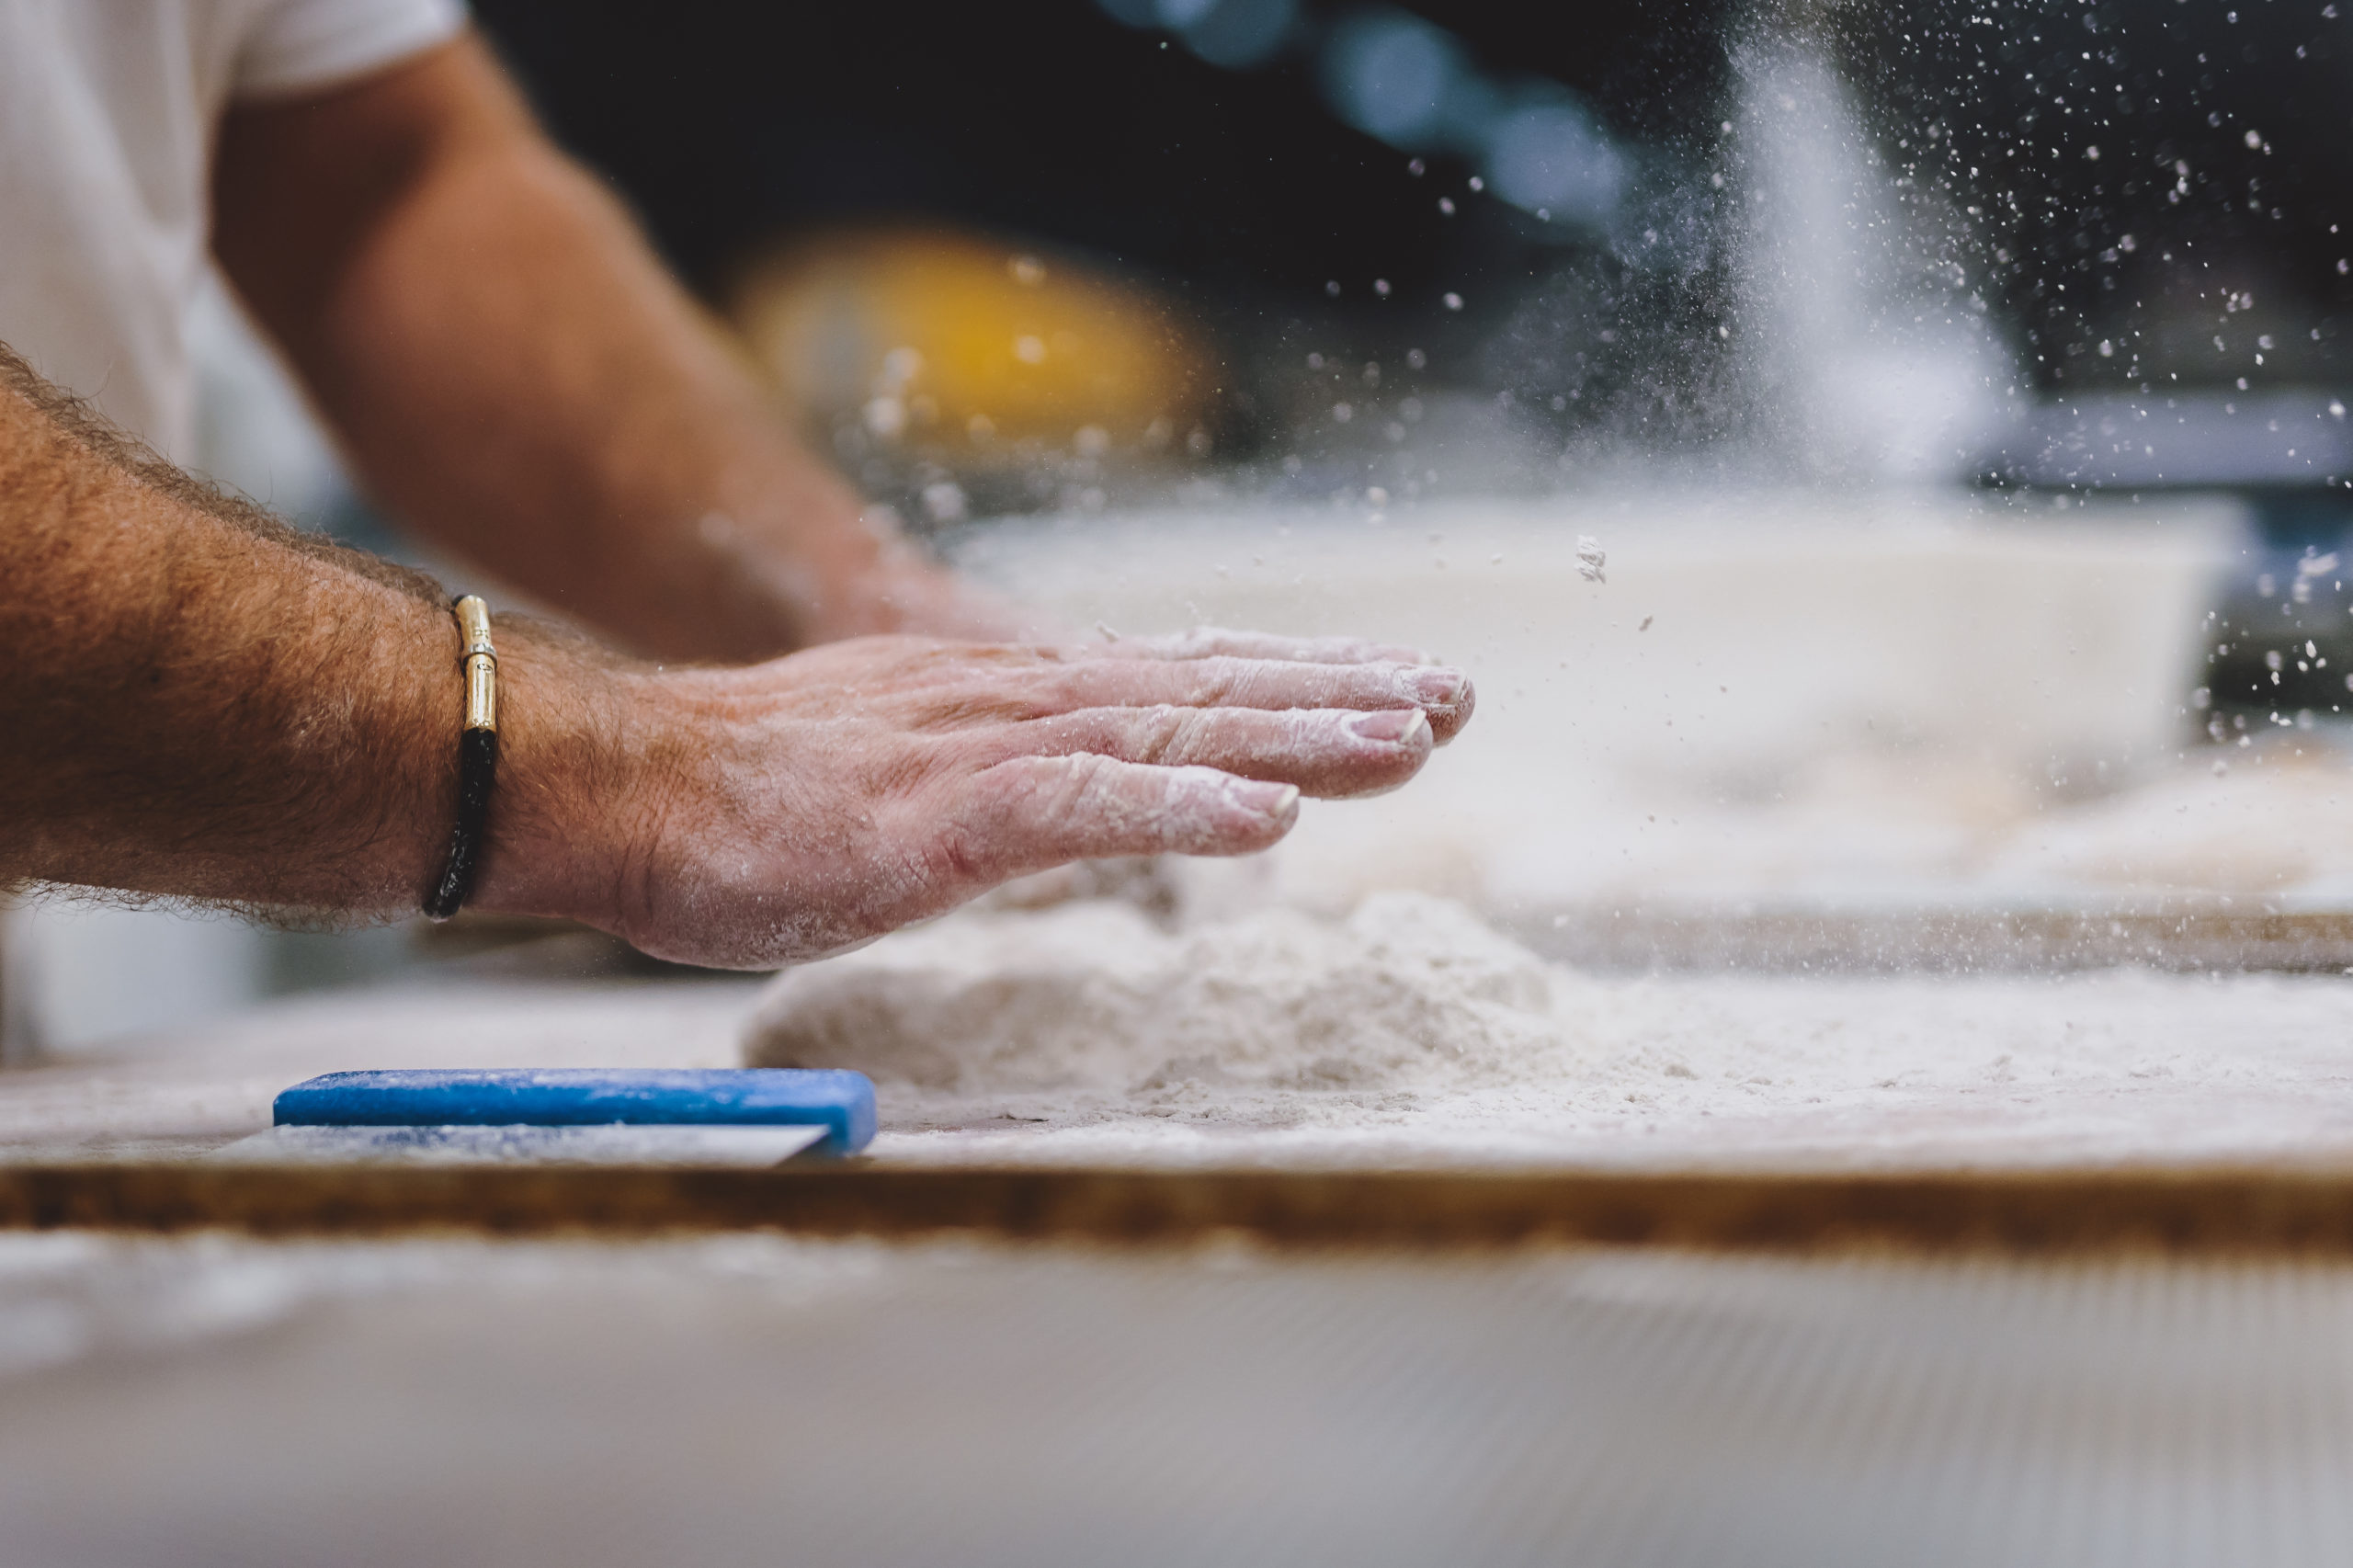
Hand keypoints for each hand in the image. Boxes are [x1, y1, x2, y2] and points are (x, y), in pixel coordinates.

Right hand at [482, 630, 1470, 967]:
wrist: (623, 780)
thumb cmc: (750, 798)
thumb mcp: (907, 776)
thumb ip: (1001, 782)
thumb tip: (1070, 805)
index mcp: (1019, 701)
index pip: (1187, 679)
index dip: (1297, 681)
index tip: (1398, 689)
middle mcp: (1023, 702)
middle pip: (1208, 690)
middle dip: (1339, 694)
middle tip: (1456, 698)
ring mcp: (988, 749)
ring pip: (1172, 729)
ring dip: (1297, 733)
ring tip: (1409, 737)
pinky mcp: (944, 811)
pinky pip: (1082, 804)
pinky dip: (1180, 804)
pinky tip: (1267, 817)